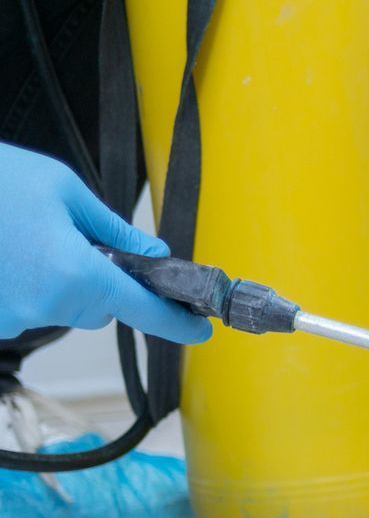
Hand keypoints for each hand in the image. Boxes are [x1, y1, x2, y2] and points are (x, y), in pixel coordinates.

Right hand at [0, 143, 212, 345]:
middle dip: (97, 281)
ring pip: (62, 308)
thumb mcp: (63, 189)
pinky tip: (6, 255)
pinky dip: (24, 285)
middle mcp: (46, 305)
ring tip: (22, 240)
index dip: (176, 322)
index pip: (142, 309)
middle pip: (98, 309)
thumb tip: (151, 257)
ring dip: (56, 281)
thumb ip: (114, 231)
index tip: (200, 328)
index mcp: (75, 273)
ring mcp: (11, 318)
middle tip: (67, 238)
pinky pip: (26, 308)